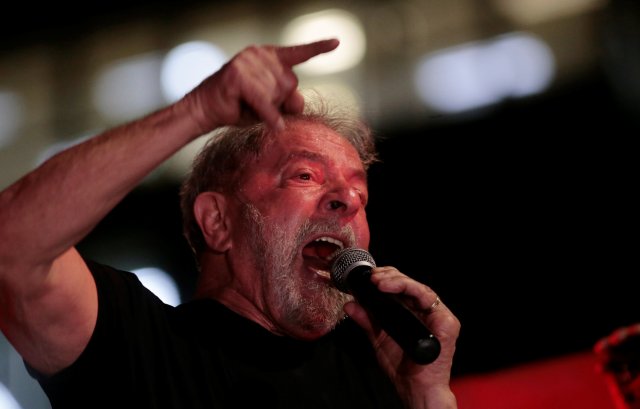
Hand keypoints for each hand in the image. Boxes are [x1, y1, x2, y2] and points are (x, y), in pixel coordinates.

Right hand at [180, 38, 338, 133]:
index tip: (337, 42)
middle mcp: (258, 54)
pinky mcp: (238, 76)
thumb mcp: (270, 104)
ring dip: (265, 108)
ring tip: (245, 105)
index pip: (297, 53)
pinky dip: (269, 116)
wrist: (206, 110)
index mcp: (268, 56)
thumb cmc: (239, 106)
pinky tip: (274, 125)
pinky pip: (264, 102)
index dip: (317, 48)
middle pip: (289, 84)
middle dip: (277, 101)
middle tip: (255, 104)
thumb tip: (299, 101)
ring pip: (275, 94)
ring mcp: (247, 62)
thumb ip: (289, 101)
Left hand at [344, 267, 459, 408]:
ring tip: (378, 282)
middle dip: (389, 276)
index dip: (386, 279)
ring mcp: (438, 315)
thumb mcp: (378, 338)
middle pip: (410, 284)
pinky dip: (409, 288)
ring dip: (396, 280)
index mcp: (414, 313)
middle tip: (372, 278)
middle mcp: (427, 312)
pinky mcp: (446, 321)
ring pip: (418, 287)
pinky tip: (391, 288)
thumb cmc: (402, 366)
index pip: (402, 288)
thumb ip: (367, 320)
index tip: (369, 278)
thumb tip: (351, 304)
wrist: (415, 388)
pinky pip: (428, 298)